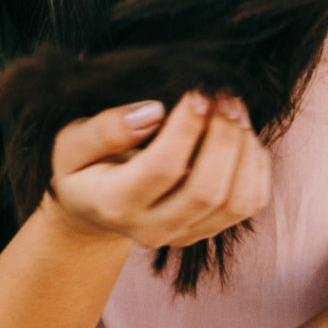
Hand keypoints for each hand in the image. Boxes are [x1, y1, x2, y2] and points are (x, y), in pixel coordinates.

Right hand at [48, 92, 271, 250]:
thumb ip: (105, 129)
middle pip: (206, 191)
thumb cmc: (83, 167)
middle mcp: (152, 228)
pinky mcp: (209, 229)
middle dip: (224, 136)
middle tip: (223, 95)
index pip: (163, 168)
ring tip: (234, 110)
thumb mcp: (72, 142)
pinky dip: (255, 165)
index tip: (197, 92)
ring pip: (237, 201)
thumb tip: (153, 112)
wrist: (93, 210)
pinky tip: (241, 136)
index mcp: (114, 204)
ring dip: (245, 149)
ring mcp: (185, 235)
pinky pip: (250, 203)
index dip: (187, 127)